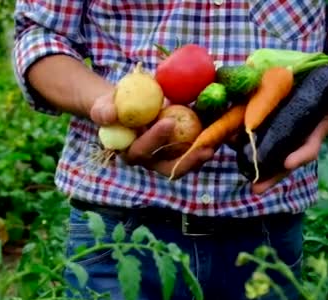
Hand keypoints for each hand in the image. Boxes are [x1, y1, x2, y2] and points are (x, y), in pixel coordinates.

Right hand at [90, 92, 213, 178]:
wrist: (126, 107)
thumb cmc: (115, 105)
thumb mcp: (105, 104)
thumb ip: (104, 110)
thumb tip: (110, 114)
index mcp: (130, 152)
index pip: (142, 151)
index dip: (155, 139)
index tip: (169, 122)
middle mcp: (149, 161)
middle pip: (169, 167)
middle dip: (188, 160)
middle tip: (205, 148)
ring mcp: (166, 158)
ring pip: (185, 164)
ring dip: (202, 157)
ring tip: (217, 146)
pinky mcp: (179, 152)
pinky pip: (193, 152)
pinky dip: (207, 144)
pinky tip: (222, 135)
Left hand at [251, 72, 327, 194]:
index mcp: (317, 132)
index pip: (309, 148)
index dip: (300, 156)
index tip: (288, 163)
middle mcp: (299, 138)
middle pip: (284, 161)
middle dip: (272, 176)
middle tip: (257, 189)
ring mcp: (285, 132)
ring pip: (269, 152)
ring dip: (254, 163)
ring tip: (241, 174)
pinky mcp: (273, 121)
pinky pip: (259, 133)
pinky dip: (245, 139)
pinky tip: (230, 141)